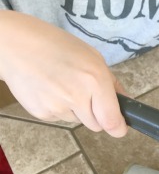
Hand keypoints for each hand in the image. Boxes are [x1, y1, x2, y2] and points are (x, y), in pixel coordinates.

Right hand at [0, 11, 126, 136]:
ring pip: (78, 121)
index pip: (111, 121)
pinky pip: (59, 119)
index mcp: (95, 81)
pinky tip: (51, 90)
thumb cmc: (58, 47)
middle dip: (96, 114)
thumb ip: (112, 83)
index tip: (120, 127)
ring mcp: (57, 108)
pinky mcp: (41, 113)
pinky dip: (59, 109)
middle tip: (86, 94)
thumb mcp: (93, 57)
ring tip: (63, 86)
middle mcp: (77, 97)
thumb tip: (126, 102)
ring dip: (77, 110)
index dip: (118, 128)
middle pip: (97, 125)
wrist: (16, 46)